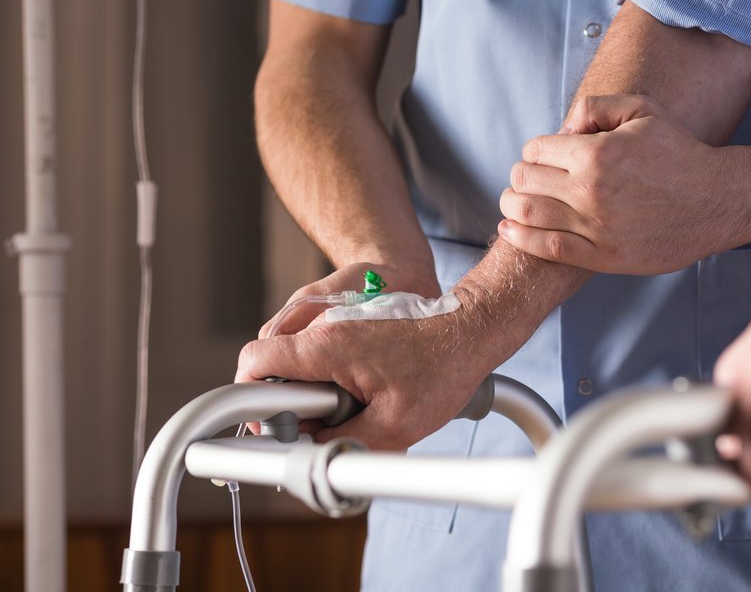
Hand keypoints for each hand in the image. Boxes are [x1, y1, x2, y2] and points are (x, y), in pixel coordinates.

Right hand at [236, 257, 536, 449]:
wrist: (473, 329)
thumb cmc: (442, 370)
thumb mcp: (395, 425)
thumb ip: (344, 444)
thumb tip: (313, 458)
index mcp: (326, 345)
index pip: (255, 362)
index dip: (247, 399)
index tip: (269, 428)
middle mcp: (325, 327)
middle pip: (273, 367)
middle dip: (286, 404)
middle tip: (317, 430)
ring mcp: (339, 323)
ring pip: (298, 363)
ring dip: (311, 393)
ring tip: (349, 412)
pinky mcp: (354, 326)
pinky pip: (322, 356)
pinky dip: (330, 378)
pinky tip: (363, 396)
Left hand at [498, 94, 750, 273]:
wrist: (718, 201)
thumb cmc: (681, 154)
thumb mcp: (643, 110)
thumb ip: (595, 107)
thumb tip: (561, 127)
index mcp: (596, 154)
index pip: (535, 150)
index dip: (536, 150)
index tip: (545, 157)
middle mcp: (590, 191)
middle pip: (524, 181)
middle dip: (521, 176)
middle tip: (528, 178)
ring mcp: (594, 227)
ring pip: (526, 214)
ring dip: (511, 205)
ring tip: (513, 202)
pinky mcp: (602, 256)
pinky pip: (546, 248)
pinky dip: (520, 237)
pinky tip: (510, 229)